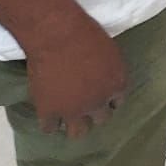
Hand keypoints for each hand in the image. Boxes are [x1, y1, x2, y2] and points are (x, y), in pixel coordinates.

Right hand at [24, 12, 127, 138]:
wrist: (57, 35)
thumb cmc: (86, 33)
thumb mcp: (110, 51)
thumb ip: (109, 70)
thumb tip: (104, 78)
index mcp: (116, 85)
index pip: (117, 102)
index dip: (107, 99)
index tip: (100, 95)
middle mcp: (98, 102)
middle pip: (100, 119)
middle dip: (94, 112)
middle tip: (84, 104)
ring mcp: (73, 110)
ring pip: (77, 132)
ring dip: (74, 124)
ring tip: (68, 116)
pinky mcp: (49, 112)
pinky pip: (50, 128)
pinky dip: (50, 123)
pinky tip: (49, 115)